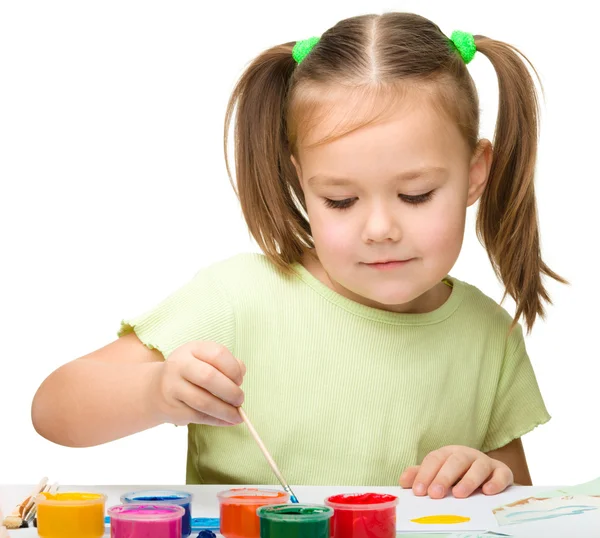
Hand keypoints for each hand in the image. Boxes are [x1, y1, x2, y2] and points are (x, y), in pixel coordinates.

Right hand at [148, 341, 245, 426]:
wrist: (157, 388)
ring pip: (203, 401)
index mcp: (192, 349)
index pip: (218, 354)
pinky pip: (198, 417)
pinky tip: (228, 421)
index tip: (240, 380)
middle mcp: (179, 365)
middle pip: (209, 377)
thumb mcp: (205, 360)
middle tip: (240, 400)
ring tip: (238, 415)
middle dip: (230, 391)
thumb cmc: (191, 372)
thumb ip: (226, 364)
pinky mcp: (172, 408)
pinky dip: (217, 421)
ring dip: (225, 411)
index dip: (234, 369)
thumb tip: (241, 373)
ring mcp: (173, 387)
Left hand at [399, 445, 513, 497]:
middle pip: (454, 461)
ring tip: (458, 494)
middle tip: (435, 494)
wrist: (489, 474)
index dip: (425, 474)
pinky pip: (501, 474)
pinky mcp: (502, 472)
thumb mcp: (438, 473)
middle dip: (443, 477)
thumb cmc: (458, 475)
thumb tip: (403, 482)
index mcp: (448, 453)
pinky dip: (495, 482)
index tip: (418, 491)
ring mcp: (485, 462)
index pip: (434, 460)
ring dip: (468, 480)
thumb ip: (420, 475)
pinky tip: (488, 492)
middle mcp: (466, 455)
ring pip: (477, 466)